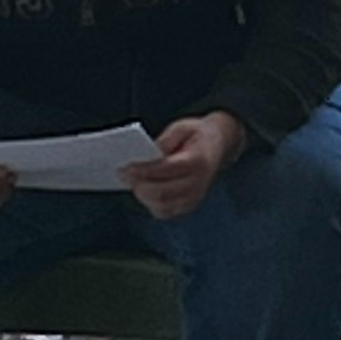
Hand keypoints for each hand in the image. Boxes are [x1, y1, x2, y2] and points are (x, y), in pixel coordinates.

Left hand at [122, 113, 246, 220]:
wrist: (218, 146)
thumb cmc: (195, 135)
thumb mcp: (182, 127)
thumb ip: (166, 139)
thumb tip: (149, 153)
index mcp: (198, 160)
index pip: (167, 169)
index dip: (144, 170)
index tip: (125, 168)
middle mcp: (199, 183)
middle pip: (163, 192)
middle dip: (139, 185)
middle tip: (122, 175)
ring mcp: (195, 197)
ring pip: (162, 206)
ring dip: (142, 196)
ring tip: (132, 183)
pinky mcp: (189, 205)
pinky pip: (165, 212)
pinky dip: (150, 203)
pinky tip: (142, 191)